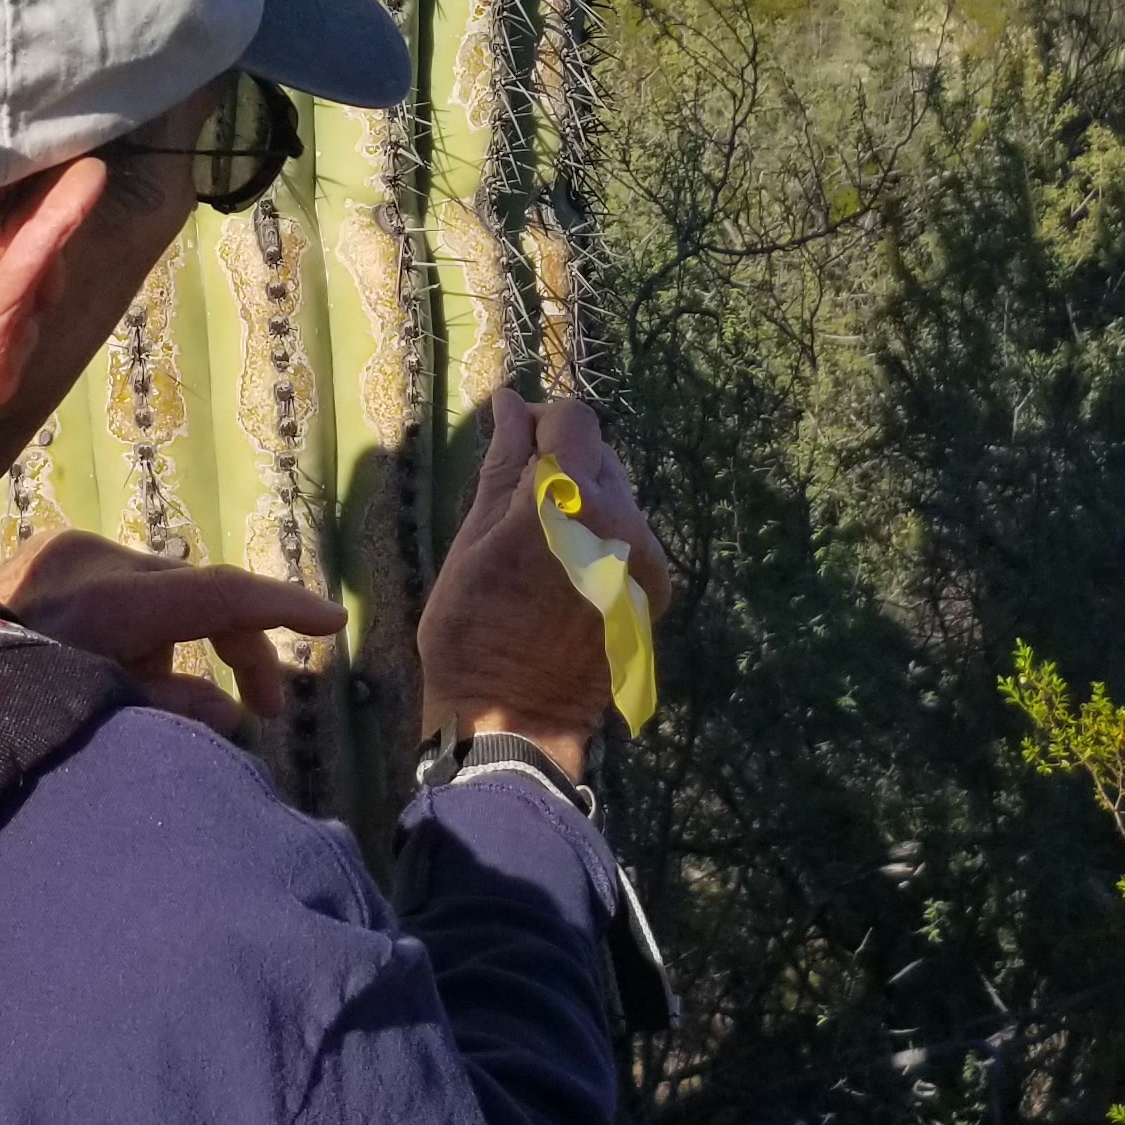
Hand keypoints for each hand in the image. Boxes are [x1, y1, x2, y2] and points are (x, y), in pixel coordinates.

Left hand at [0, 531, 347, 738]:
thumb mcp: (94, 714)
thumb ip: (171, 711)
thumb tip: (230, 715)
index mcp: (108, 601)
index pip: (221, 593)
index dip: (282, 610)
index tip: (331, 624)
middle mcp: (92, 561)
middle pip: (197, 591)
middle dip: (238, 645)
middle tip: (264, 708)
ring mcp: (64, 552)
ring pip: (160, 591)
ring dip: (178, 641)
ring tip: (161, 700)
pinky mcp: (44, 556)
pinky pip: (119, 588)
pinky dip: (138, 628)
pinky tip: (118, 671)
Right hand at [415, 391, 671, 780]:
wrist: (515, 721)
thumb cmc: (471, 630)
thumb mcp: (473, 539)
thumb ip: (503, 464)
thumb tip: (510, 404)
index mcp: (570, 501)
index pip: (573, 420)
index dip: (539, 422)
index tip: (513, 443)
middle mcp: (622, 521)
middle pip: (599, 454)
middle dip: (561, 462)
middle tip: (516, 500)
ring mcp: (645, 557)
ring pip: (617, 494)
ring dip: (581, 499)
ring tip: (539, 543)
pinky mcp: (654, 587)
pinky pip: (629, 534)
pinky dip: (600, 535)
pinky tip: (565, 570)